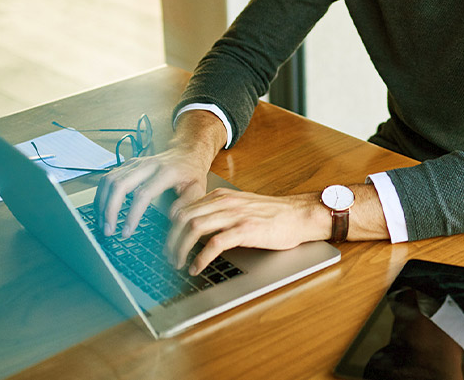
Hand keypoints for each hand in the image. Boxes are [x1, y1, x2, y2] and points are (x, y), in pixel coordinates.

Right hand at [95, 110, 224, 237]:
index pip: (142, 194)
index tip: (126, 233)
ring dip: (101, 203)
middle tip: (108, 231)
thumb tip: (171, 218)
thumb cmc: (192, 173)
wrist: (187, 151)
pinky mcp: (128, 164)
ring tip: (102, 224)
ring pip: (109, 180)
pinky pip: (108, 178)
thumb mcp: (198, 188)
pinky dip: (101, 195)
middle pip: (119, 185)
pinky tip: (101, 210)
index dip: (132, 215)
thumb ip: (186, 204)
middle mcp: (148, 165)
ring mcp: (135, 163)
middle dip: (109, 210)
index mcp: (166, 172)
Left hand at [165, 188, 327, 273]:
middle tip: (167, 257)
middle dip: (169, 240)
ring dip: (180, 249)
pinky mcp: (245, 230)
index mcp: (221, 196)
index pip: (183, 208)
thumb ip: (218, 213)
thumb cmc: (273, 215)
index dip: (169, 227)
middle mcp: (224, 202)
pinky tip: (196, 268)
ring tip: (177, 264)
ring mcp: (235, 215)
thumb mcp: (240, 206)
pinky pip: (214, 244)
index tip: (164, 243)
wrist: (299, 215)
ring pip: (194, 228)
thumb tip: (194, 229)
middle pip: (183, 217)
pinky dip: (200, 258)